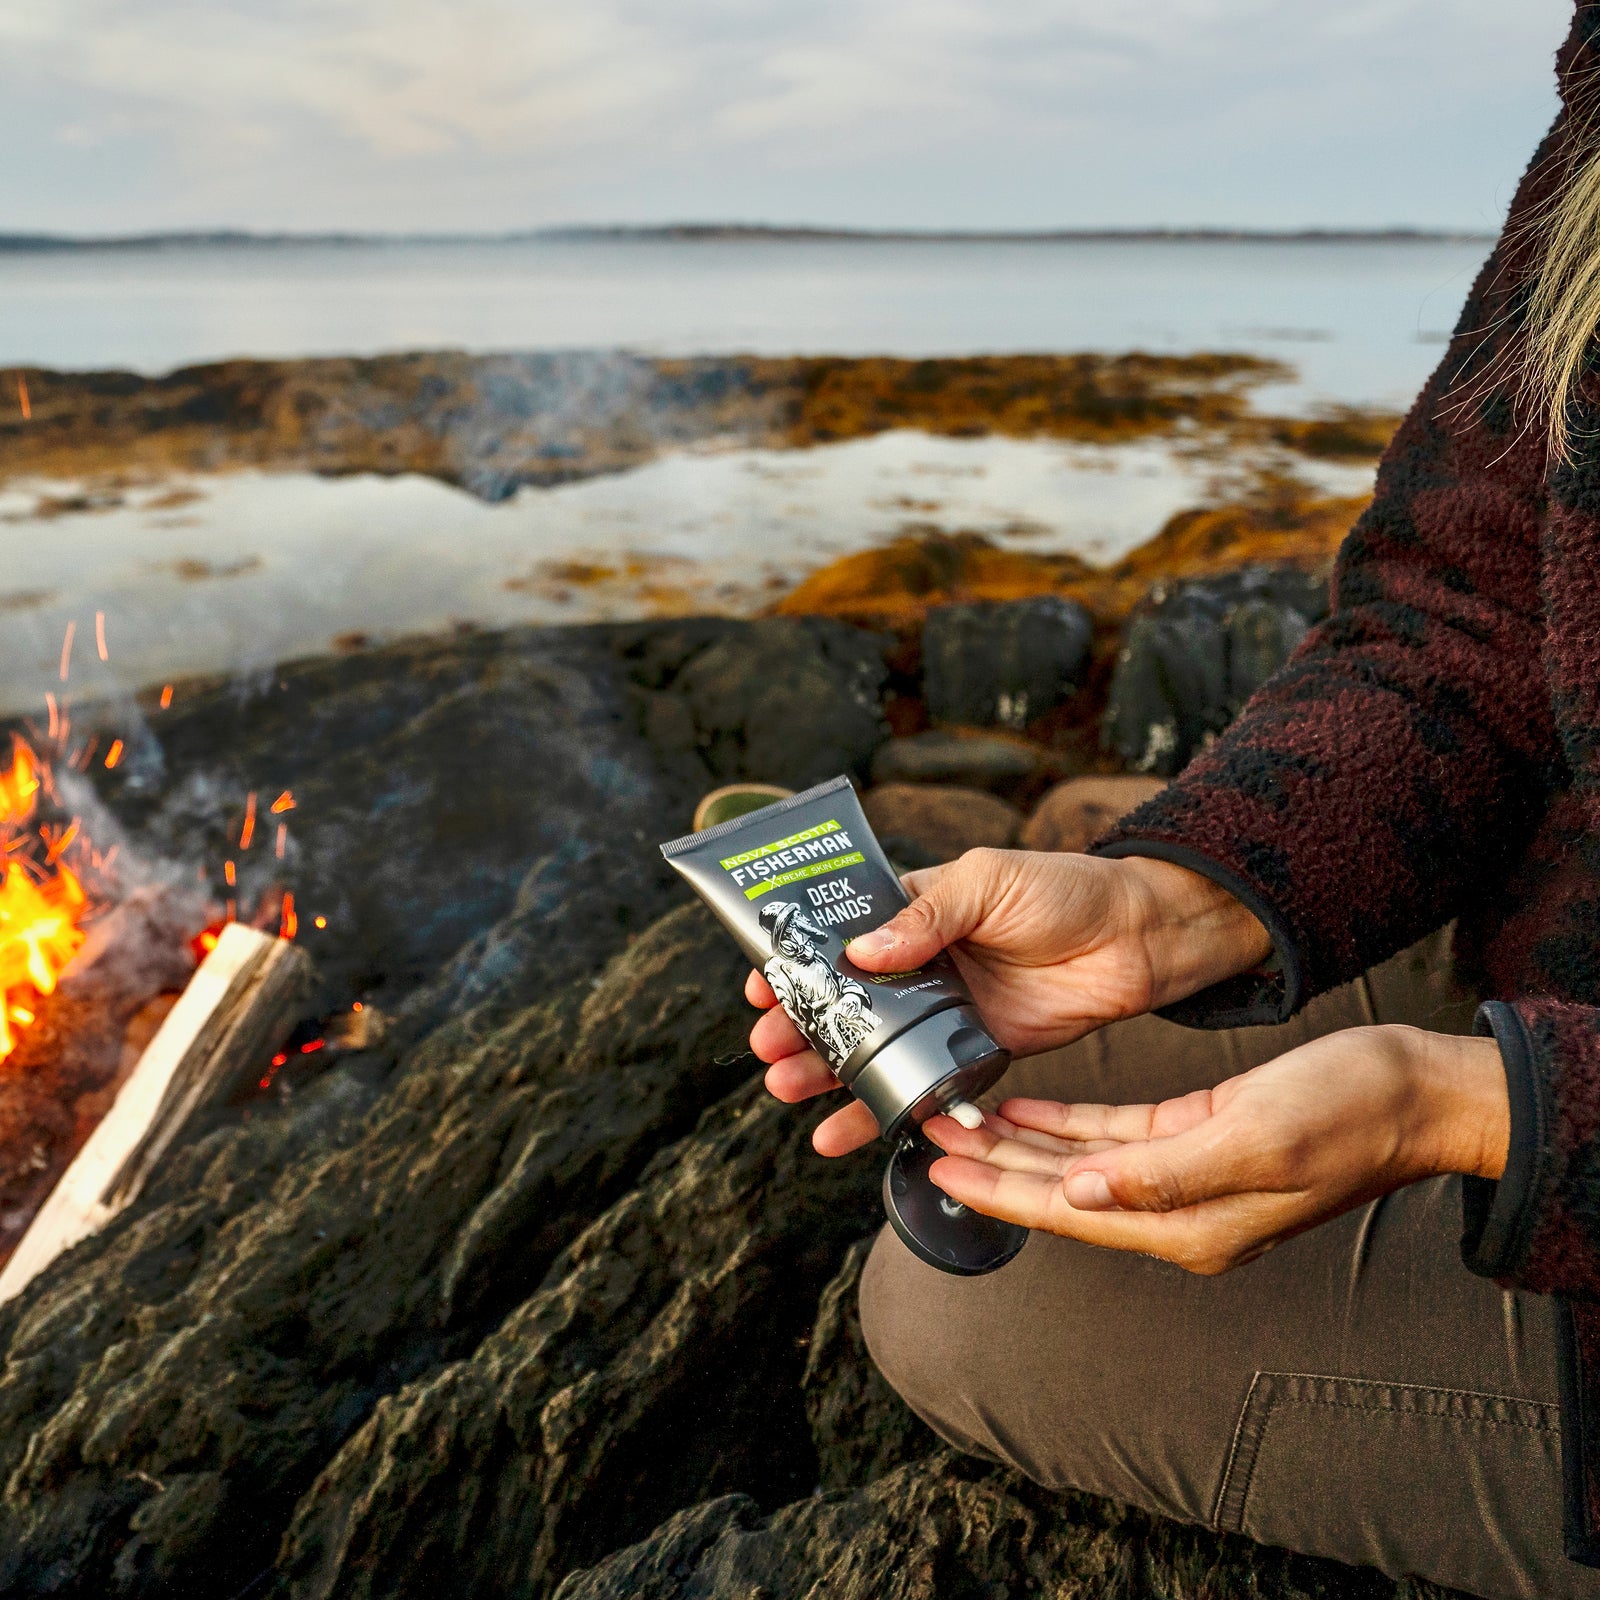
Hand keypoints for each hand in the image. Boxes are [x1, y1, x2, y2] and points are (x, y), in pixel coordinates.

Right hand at [753, 848, 1270, 1156]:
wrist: (1140, 938)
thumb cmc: (1064, 890)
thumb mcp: (986, 880)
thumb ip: (925, 916)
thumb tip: (861, 952)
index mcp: (915, 910)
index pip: (840, 937)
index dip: (798, 963)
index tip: (762, 987)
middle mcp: (922, 964)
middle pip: (846, 1001)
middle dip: (802, 1027)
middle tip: (767, 1050)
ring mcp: (947, 1012)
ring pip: (874, 1049)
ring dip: (829, 1073)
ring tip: (787, 1092)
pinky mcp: (977, 1053)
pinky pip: (921, 1084)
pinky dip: (885, 1108)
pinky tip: (845, 1130)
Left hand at [919, 1024, 1509, 1272]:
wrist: (1412, 1093)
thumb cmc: (1346, 1115)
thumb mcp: (1251, 1139)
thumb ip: (1161, 1175)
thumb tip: (1080, 1194)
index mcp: (1189, 1226)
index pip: (1068, 1213)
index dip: (998, 1192)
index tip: (940, 1170)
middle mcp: (1180, 1212)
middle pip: (1061, 1193)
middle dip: (992, 1169)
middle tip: (927, 1139)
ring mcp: (1186, 1179)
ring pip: (1078, 1165)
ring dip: (1020, 1145)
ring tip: (959, 1122)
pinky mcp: (1195, 1139)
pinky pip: (1113, 1138)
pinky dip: (1066, 1124)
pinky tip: (1026, 1110)